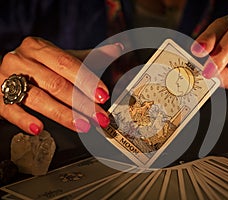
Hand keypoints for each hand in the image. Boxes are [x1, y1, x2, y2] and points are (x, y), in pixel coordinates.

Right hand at [0, 37, 122, 134]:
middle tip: (99, 117)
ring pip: (37, 98)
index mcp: (38, 47)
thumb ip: (90, 56)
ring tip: (83, 125)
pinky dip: (25, 120)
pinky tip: (40, 129)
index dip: (86, 80)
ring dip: (63, 114)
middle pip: (55, 83)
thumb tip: (118, 47)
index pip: (66, 64)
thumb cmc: (40, 65)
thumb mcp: (62, 57)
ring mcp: (5, 79)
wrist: (8, 71)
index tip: (103, 95)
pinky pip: (10, 110)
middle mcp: (20, 60)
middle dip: (81, 103)